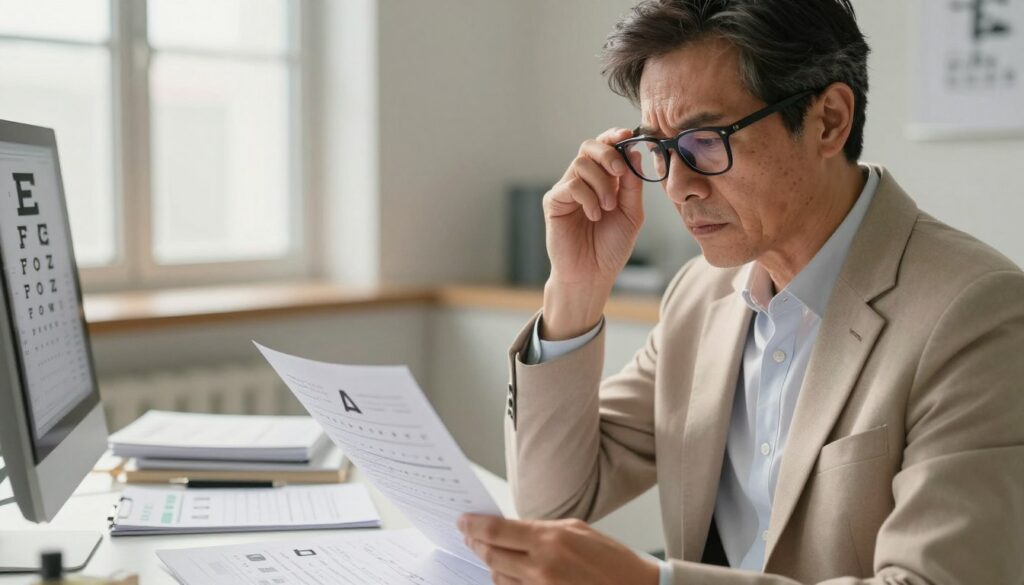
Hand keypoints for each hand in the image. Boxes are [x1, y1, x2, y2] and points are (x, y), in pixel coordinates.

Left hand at [458, 514, 659, 584]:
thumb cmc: (611, 559)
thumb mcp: (577, 529)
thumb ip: (541, 529)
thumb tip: (512, 528)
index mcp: (550, 540)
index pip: (496, 531)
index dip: (473, 526)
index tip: (463, 521)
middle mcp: (541, 567)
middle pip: (491, 555)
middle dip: (475, 544)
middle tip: (468, 536)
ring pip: (498, 577)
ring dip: (490, 564)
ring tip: (488, 552)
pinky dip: (505, 581)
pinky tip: (506, 572)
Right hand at [541, 128, 644, 339]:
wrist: (592, 275)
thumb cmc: (611, 247)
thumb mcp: (631, 213)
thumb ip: (632, 184)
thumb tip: (633, 151)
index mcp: (603, 180)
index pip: (605, 148)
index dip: (615, 137)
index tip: (629, 135)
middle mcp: (583, 181)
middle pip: (589, 147)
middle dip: (608, 154)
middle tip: (620, 172)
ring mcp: (566, 190)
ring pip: (581, 164)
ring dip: (602, 184)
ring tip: (608, 208)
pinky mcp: (554, 202)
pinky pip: (571, 185)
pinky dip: (588, 198)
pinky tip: (594, 216)